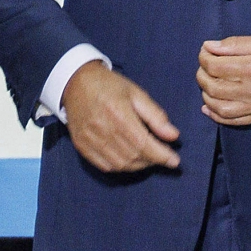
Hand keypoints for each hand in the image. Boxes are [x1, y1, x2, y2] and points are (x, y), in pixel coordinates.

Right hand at [59, 61, 181, 173]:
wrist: (76, 83)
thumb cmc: (109, 86)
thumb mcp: (137, 94)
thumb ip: (155, 116)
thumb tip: (173, 136)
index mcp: (118, 114)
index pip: (144, 143)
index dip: (162, 156)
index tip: (175, 161)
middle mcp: (103, 129)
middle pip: (133, 156)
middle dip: (152, 161)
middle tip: (162, 156)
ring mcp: (90, 140)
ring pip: (120, 165)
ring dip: (138, 166)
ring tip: (148, 158)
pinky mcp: (82, 146)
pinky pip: (105, 166)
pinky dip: (121, 167)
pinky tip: (129, 159)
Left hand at [196, 36, 250, 126]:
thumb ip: (236, 44)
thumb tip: (209, 46)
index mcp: (250, 68)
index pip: (213, 65)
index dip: (204, 56)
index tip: (206, 51)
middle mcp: (249, 89)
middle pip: (211, 86)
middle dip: (202, 74)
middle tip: (205, 66)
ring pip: (218, 106)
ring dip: (206, 94)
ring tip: (208, 83)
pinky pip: (232, 121)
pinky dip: (216, 116)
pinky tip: (209, 107)